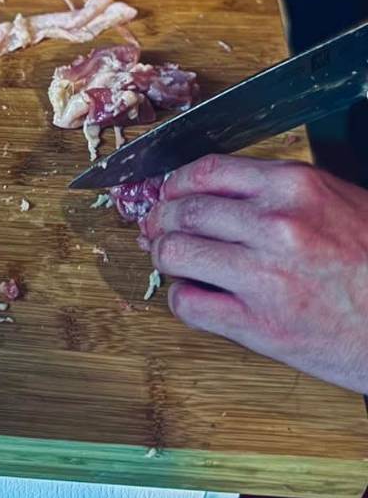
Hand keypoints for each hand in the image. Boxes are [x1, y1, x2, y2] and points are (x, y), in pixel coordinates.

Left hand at [145, 155, 367, 392]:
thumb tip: (220, 192)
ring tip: (175, 262)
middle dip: (162, 220)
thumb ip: (282, 193)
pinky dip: (183, 299)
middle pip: (184, 210)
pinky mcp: (259, 326)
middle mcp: (275, 224)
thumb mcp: (340, 202)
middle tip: (157, 229)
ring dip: (167, 257)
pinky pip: (189, 305)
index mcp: (296, 186)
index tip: (168, 193)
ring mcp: (263, 276)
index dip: (175, 183)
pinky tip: (196, 297)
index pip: (206, 171)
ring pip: (176, 253)